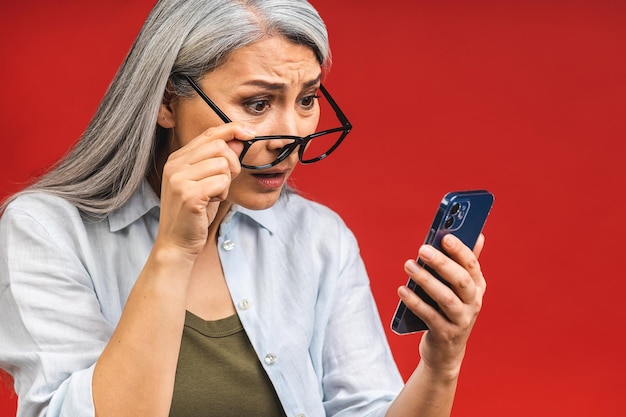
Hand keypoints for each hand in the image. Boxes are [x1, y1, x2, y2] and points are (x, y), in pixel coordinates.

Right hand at [156, 123, 254, 257]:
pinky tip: (211, 203)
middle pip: (219, 147)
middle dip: (233, 164)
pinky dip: (223, 193)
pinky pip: (221, 182)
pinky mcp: (188, 194)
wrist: (176, 242)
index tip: (249, 133)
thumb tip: (238, 139)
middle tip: (225, 183)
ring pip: (223, 165)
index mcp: (177, 159)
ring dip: (226, 183)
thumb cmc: (193, 213)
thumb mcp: (205, 182)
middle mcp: (175, 165)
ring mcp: (179, 179)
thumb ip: (217, 161)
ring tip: (213, 195)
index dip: (232, 129)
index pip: (209, 134)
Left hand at [398, 234, 486, 376]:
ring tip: (408, 266)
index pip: (472, 265)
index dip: (459, 250)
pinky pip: (429, 316)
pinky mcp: (445, 334)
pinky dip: (415, 302)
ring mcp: (461, 320)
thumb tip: (478, 236)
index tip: (445, 237)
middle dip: (442, 263)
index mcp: (477, 287)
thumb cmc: (450, 311)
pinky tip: (402, 290)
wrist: (446, 352)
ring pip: (445, 298)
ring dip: (426, 280)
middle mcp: (473, 303)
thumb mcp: (461, 289)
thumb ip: (465, 263)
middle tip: (422, 249)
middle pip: (461, 280)